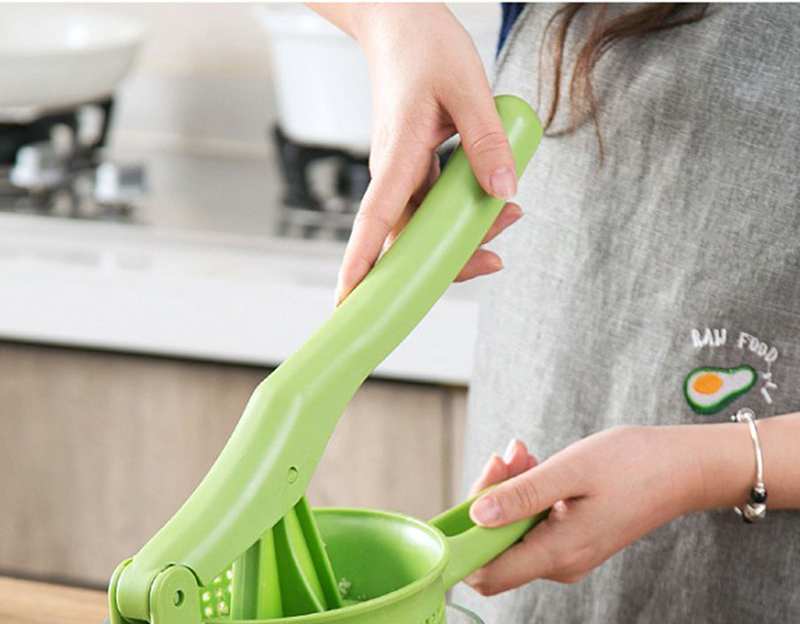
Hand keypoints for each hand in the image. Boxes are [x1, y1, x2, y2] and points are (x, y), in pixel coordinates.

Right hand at [313, 4, 522, 303]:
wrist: (400, 22)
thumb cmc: (425, 47)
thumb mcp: (468, 87)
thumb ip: (486, 141)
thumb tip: (503, 192)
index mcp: (396, 154)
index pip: (373, 220)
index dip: (361, 263)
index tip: (348, 300)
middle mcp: (392, 173)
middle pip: (406, 240)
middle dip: (446, 261)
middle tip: (494, 260)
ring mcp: (401, 175)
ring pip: (424, 227)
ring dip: (462, 236)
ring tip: (509, 216)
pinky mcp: (413, 170)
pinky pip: (434, 208)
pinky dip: (461, 214)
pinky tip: (494, 204)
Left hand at [464, 426, 751, 593]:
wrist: (682, 469)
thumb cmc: (634, 465)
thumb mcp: (570, 471)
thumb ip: (523, 495)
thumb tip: (476, 515)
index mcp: (558, 553)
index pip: (487, 573)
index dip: (462, 545)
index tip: (462, 503)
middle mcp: (559, 564)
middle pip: (495, 549)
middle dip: (487, 502)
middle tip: (505, 458)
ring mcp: (566, 555)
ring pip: (512, 532)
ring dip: (507, 491)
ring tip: (522, 453)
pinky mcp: (572, 541)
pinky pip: (532, 525)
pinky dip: (525, 495)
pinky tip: (534, 464)